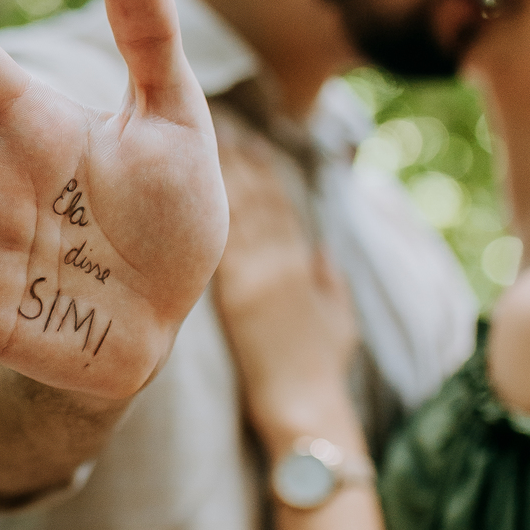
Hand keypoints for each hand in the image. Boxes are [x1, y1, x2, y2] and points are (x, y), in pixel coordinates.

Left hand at [211, 127, 358, 443]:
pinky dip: (207, 212)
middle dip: (240, 161)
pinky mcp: (236, 297)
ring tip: (206, 142)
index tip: (253, 142)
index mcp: (303, 267)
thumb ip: (331, 284)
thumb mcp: (338, 322)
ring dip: (223, 175)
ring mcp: (258, 277)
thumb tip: (323, 251)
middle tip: (219, 122)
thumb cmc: (320, 372)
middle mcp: (281, 264)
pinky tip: (191, 189)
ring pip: (239, 213)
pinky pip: (222, 243)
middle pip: (258, 200)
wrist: (302, 407)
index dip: (267, 172)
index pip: (283, 206)